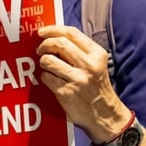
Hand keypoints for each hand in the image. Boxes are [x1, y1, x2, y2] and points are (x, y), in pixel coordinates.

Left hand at [36, 25, 127, 142]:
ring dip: (43, 62)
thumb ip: (80, 51)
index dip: (53, 29)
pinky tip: (51, 80)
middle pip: (59, 44)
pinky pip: (46, 77)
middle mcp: (89, 65)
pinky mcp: (67, 93)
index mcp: (97, 54)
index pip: (72, 33)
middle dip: (44, 44)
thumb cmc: (96, 87)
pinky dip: (45, 77)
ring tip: (46, 65)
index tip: (41, 32)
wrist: (105, 116)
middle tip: (40, 49)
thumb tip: (54, 38)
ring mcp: (77, 79)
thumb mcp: (96, 64)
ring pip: (49, 60)